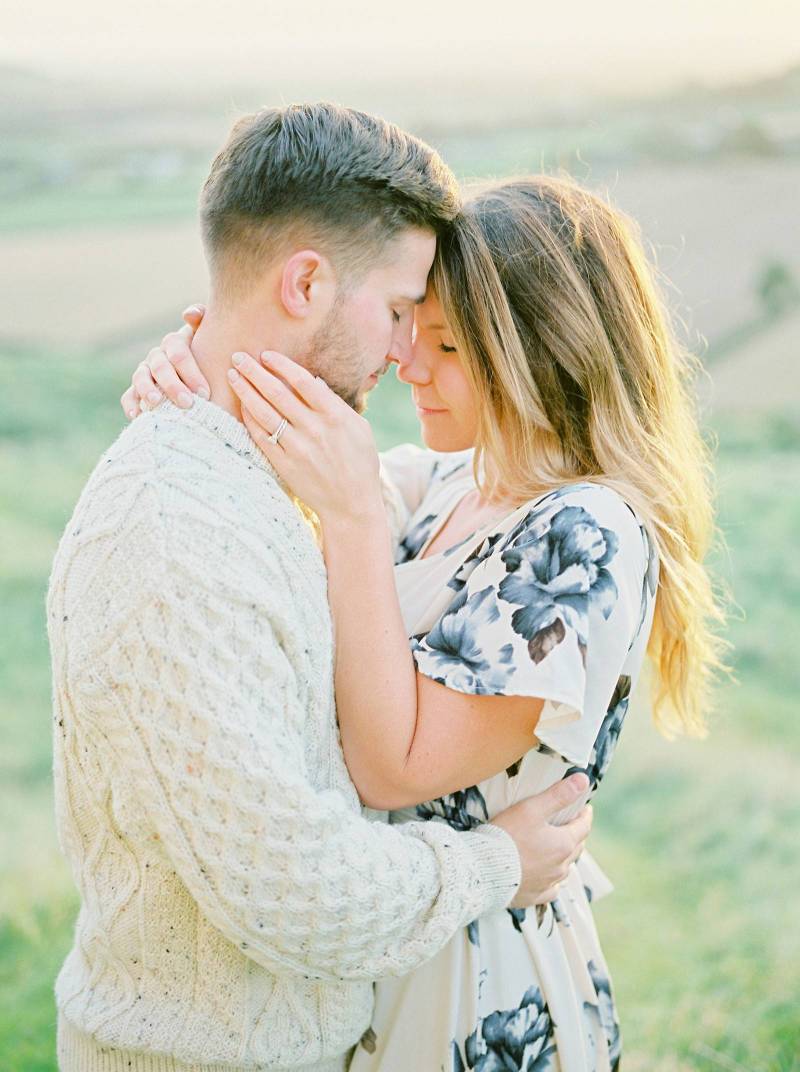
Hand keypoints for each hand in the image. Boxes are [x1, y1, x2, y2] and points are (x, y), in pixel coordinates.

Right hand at [120, 305, 209, 418]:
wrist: (203, 373)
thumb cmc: (209, 356)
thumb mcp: (210, 338)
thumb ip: (202, 320)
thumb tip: (188, 314)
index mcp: (174, 343)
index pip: (178, 353)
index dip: (191, 372)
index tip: (205, 392)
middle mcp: (156, 356)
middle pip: (160, 367)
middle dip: (173, 385)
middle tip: (188, 403)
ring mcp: (144, 372)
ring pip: (140, 378)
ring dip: (148, 390)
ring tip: (157, 403)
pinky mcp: (136, 390)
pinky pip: (129, 396)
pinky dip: (130, 405)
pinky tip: (136, 416)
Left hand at [227, 349, 383, 522]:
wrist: (352, 504)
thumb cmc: (360, 464)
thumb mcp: (359, 428)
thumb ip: (336, 404)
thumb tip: (314, 382)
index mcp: (335, 415)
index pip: (302, 381)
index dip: (281, 365)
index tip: (266, 354)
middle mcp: (314, 429)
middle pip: (277, 392)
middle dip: (254, 372)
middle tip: (238, 356)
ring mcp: (297, 447)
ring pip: (264, 412)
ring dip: (245, 391)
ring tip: (232, 376)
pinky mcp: (285, 464)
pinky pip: (261, 436)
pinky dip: (249, 419)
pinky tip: (241, 406)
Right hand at [489, 773, 592, 906]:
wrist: (484, 870)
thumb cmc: (507, 836)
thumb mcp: (532, 808)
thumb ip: (558, 795)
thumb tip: (584, 780)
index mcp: (563, 844)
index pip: (583, 826)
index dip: (585, 815)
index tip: (585, 808)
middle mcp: (561, 866)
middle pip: (576, 847)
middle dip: (576, 834)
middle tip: (571, 824)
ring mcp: (548, 883)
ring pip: (564, 868)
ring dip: (564, 856)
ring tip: (558, 847)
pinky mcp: (534, 895)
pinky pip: (551, 889)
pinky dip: (552, 880)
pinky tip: (548, 877)